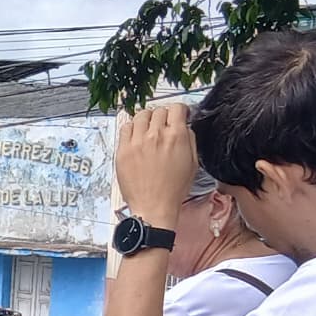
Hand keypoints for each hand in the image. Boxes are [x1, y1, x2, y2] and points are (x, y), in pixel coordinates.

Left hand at [115, 102, 198, 229]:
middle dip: (164, 116)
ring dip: (147, 119)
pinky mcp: (123, 150)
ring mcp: (137, 142)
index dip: (179, 110)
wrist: (154, 207)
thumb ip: (189, 139)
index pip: (177, 108)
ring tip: (149, 128)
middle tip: (164, 125)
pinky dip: (132, 127)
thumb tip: (184, 126)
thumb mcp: (192, 163)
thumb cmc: (173, 190)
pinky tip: (136, 135)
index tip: (179, 115)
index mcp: (176, 137)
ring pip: (141, 115)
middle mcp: (156, 135)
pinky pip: (125, 127)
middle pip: (158, 111)